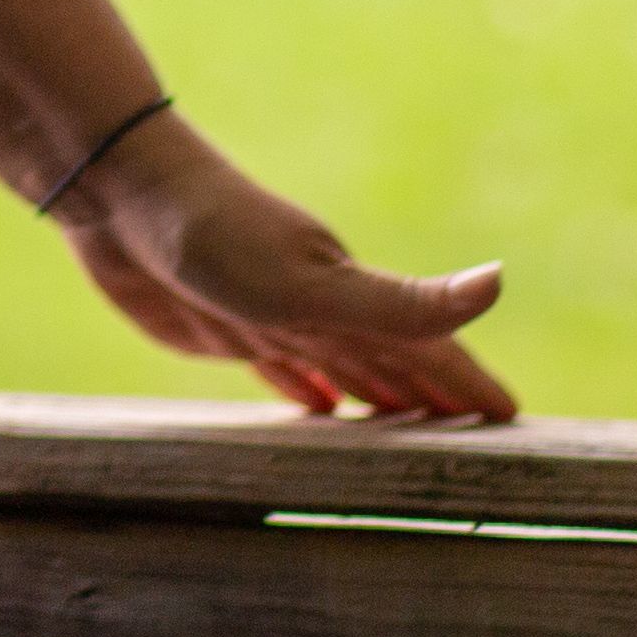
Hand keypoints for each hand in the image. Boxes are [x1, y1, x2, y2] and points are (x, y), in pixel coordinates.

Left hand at [55, 111, 512, 418]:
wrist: (121, 194)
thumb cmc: (216, 235)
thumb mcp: (313, 282)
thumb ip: (401, 302)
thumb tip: (499, 283)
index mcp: (354, 300)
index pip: (429, 351)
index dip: (469, 384)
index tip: (516, 421)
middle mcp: (324, 309)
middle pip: (394, 363)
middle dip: (437, 401)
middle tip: (480, 443)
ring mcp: (276, 318)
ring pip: (344, 367)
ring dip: (380, 400)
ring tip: (413, 437)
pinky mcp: (227, 328)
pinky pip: (282, 368)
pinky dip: (308, 392)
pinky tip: (317, 407)